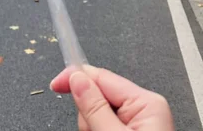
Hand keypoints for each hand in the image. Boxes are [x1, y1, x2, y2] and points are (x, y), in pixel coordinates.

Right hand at [51, 65, 174, 130]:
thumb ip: (95, 109)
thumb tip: (78, 79)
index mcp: (146, 104)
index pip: (103, 77)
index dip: (77, 78)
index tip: (56, 84)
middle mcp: (143, 112)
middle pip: (98, 98)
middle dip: (88, 118)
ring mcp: (136, 127)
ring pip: (97, 118)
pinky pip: (102, 130)